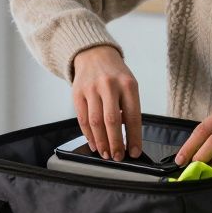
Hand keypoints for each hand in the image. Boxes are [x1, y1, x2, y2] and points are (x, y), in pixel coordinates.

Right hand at [71, 45, 141, 160]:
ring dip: (101, 142)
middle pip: (112, 121)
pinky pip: (82, 119)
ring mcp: (91, 89)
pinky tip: (94, 143)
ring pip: (95, 122)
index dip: (133, 137)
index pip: (133, 116)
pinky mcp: (77, 93)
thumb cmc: (115, 74)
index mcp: (128, 84)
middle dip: (116, 143)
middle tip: (118, 157)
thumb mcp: (129, 85)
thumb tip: (128, 138)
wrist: (94, 55)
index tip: (134, 152)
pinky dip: (88, 135)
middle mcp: (109, 85)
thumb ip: (129, 108)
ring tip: (106, 154)